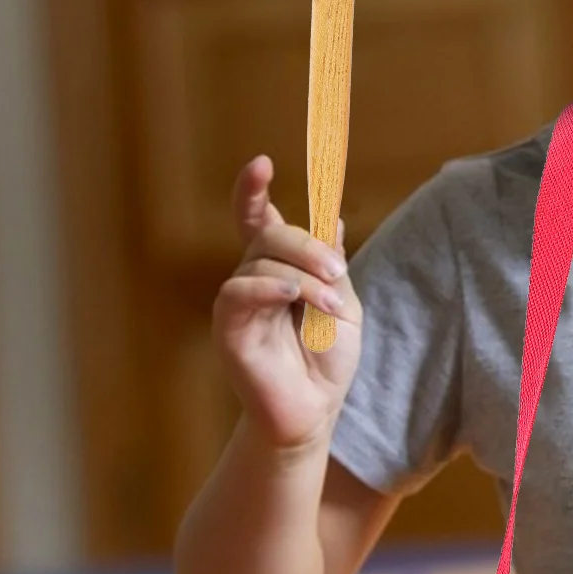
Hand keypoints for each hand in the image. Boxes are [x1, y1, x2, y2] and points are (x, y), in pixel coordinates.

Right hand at [214, 155, 361, 450]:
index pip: (258, 218)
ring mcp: (238, 301)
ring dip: (304, 276)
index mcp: (281, 267)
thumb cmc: (328, 360)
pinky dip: (271, 288)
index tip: (261, 162)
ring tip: (330, 305)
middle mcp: (254, 277)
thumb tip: (331, 220)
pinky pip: (239, 291)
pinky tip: (293, 298)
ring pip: (261, 259)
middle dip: (306, 244)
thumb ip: (333, 265)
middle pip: (270, 232)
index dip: (252, 189)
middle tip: (336, 271)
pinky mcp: (228, 327)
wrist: (315, 411)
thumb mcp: (344, 304)